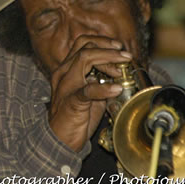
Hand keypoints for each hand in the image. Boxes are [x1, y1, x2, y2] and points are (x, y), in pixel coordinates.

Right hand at [48, 36, 131, 151]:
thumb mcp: (89, 95)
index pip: (83, 44)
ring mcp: (66, 86)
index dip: (103, 43)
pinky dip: (104, 88)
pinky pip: (88, 89)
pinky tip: (116, 89)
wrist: (59, 141)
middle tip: (125, 55)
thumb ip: (99, 82)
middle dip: (108, 47)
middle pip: (85, 46)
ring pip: (84, 58)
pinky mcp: (70, 101)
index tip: (119, 49)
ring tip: (122, 68)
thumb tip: (118, 74)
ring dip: (108, 59)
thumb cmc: (74, 118)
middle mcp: (64, 73)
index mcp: (67, 70)